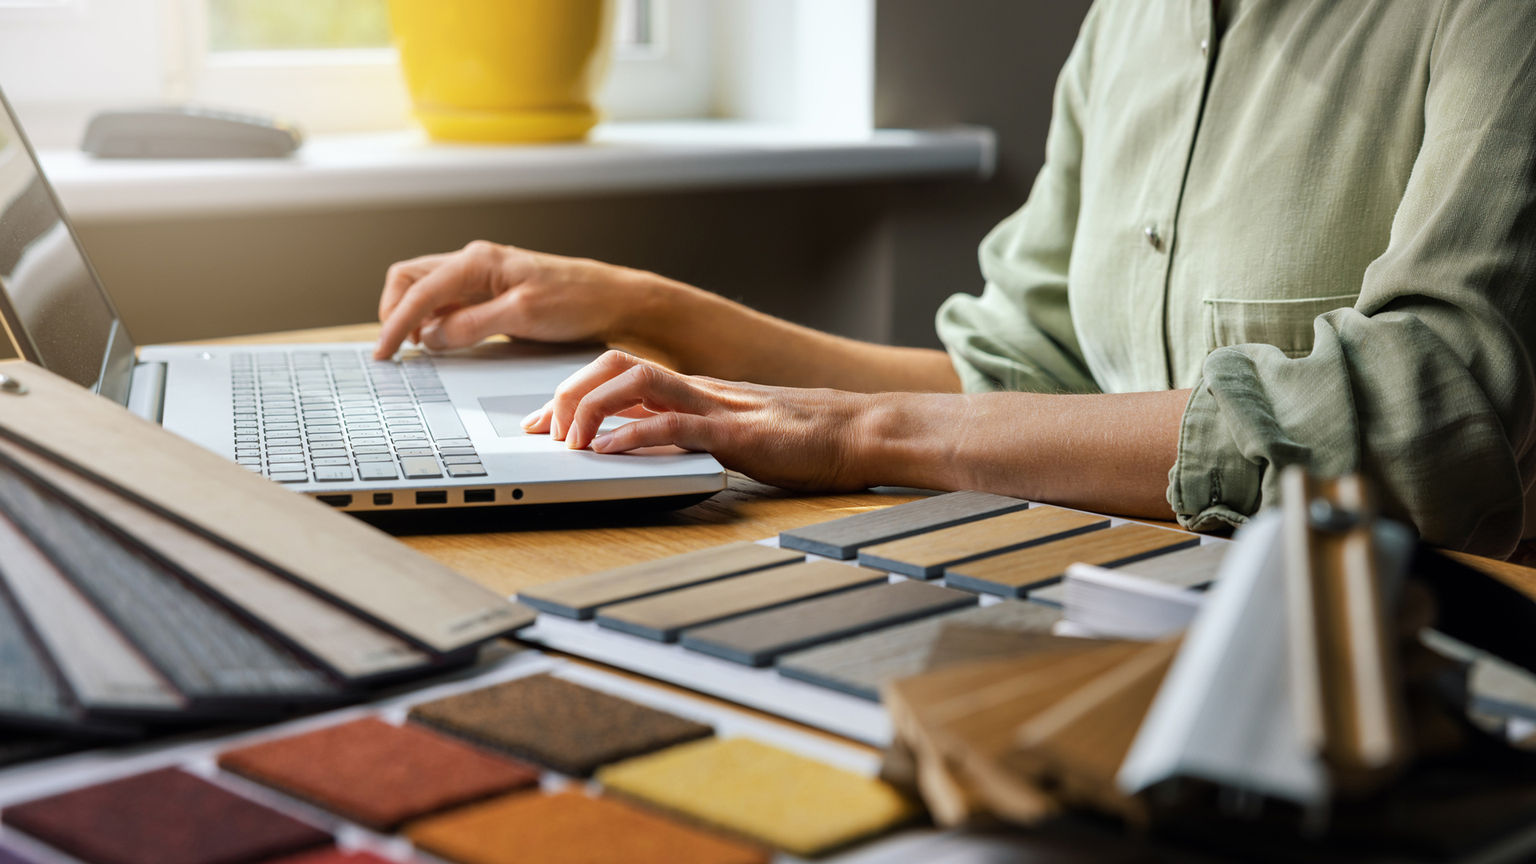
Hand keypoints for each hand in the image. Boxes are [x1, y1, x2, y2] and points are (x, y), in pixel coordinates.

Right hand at [374, 241, 652, 359]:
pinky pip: (449, 302)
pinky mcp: (492, 293)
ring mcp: (482, 277)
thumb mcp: (522, 317)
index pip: (419, 290)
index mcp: (478, 261)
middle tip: (395, 349)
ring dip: (413, 316)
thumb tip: (431, 337)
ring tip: (415, 348)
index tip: (384, 353)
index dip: (395, 324)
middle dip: (394, 311)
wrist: (615, 301)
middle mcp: (475, 262)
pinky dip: (435, 320)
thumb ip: (472, 324)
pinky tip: (441, 340)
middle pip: (410, 279)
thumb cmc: (578, 301)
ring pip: (427, 290)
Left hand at [522, 350, 875, 490]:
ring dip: (590, 408)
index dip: (571, 393)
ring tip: (569, 440)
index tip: (540, 424)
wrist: (867, 431)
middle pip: (614, 364)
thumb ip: (697, 437)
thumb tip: (650, 453)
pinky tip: (611, 452)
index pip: (619, 372)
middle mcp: (700, 389)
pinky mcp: (738, 433)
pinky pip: (677, 425)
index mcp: (698, 389)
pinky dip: (637, 435)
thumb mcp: (739, 436)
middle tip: (542, 432)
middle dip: (566, 393)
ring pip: (635, 381)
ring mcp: (718, 406)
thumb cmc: (812, 440)